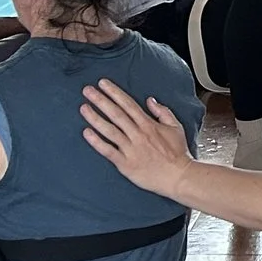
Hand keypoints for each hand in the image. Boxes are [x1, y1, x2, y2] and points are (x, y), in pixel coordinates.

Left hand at [81, 79, 196, 198]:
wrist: (178, 177)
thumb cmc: (177, 154)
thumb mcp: (175, 127)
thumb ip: (162, 112)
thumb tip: (150, 100)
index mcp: (148, 124)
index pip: (128, 104)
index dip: (114, 93)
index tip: (103, 84)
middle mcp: (138, 134)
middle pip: (116, 114)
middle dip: (101, 100)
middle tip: (87, 90)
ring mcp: (130, 149)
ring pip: (110, 130)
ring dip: (95, 118)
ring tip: (83, 108)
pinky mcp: (125, 164)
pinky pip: (108, 151)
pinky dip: (97, 142)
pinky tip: (87, 133)